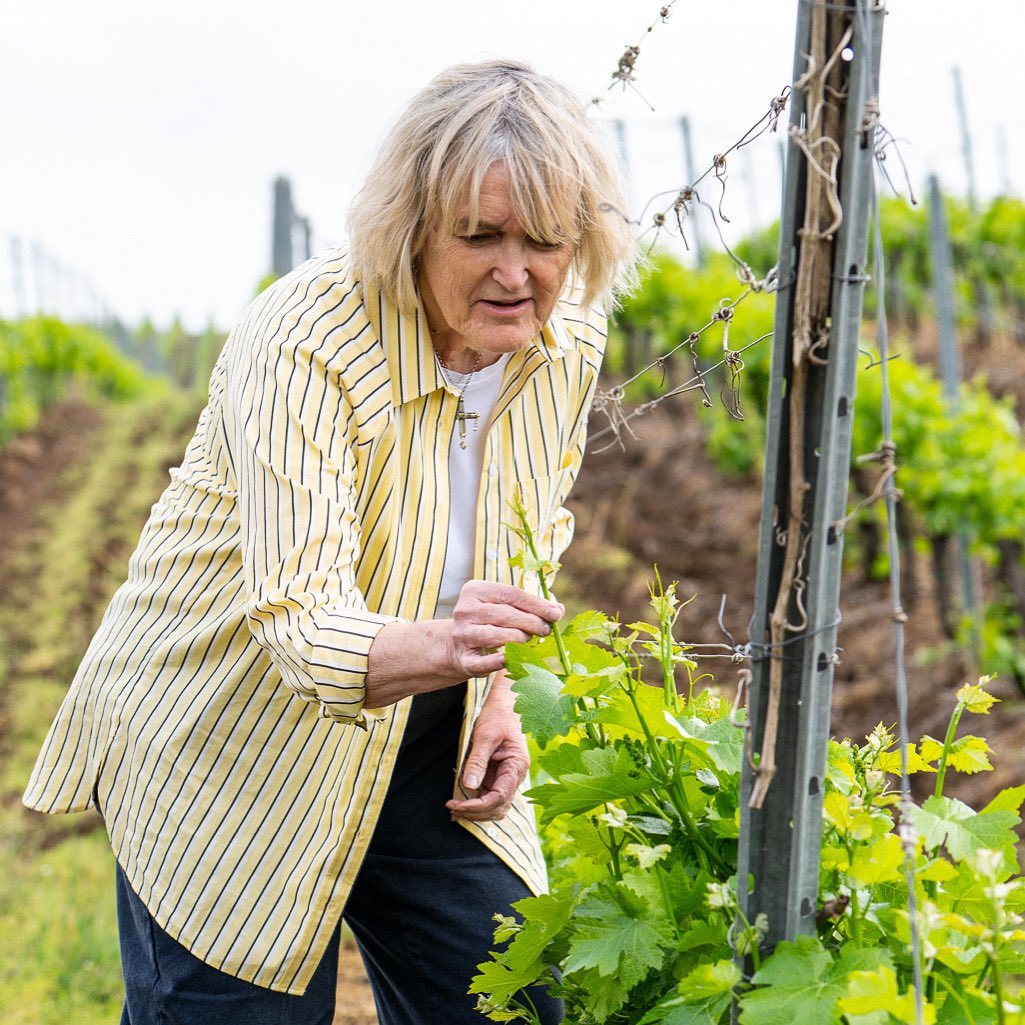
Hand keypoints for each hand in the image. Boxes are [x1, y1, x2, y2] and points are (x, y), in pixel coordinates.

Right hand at [446, 580, 563, 680]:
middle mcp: (464, 610)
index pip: (510, 594)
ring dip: (518, 639)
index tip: (555, 613)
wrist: (458, 645)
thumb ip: (530, 605)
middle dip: (531, 622)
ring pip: (494, 635)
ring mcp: (461, 634)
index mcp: (475, 590)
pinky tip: (509, 659)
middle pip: (504, 614)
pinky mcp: (463, 658)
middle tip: (546, 630)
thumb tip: (558, 609)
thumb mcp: (505, 606)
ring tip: (530, 641)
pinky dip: (496, 662)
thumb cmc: (490, 621)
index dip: (536, 604)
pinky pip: (481, 662)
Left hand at [447, 675, 528, 821]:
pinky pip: (489, 796)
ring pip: (495, 806)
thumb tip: (469, 786)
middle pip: (498, 806)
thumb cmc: (497, 716)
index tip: (457, 805)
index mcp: (516, 766)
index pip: (499, 797)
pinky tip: (461, 805)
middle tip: (451, 809)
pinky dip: (476, 804)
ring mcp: (507, 776)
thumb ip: (477, 761)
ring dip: (476, 812)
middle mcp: (514, 775)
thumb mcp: (485, 736)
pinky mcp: (498, 775)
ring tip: (454, 810)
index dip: (478, 806)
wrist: (504, 704)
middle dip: (475, 812)